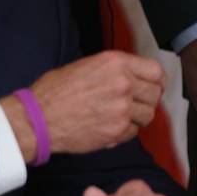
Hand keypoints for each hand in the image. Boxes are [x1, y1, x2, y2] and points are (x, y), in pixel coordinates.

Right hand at [28, 50, 166, 154]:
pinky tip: (110, 126)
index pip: (156, 71)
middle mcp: (123, 84)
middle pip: (155, 94)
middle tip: (136, 103)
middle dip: (147, 100)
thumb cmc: (56, 92)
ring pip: (148, 115)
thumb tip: (133, 75)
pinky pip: (134, 132)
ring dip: (138, 117)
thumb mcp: (86, 65)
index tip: (154, 86)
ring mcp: (122, 109)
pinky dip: (125, 131)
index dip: (157, 80)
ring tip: (120, 115)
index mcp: (116, 63)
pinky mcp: (117, 130)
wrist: (39, 118)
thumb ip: (114, 69)